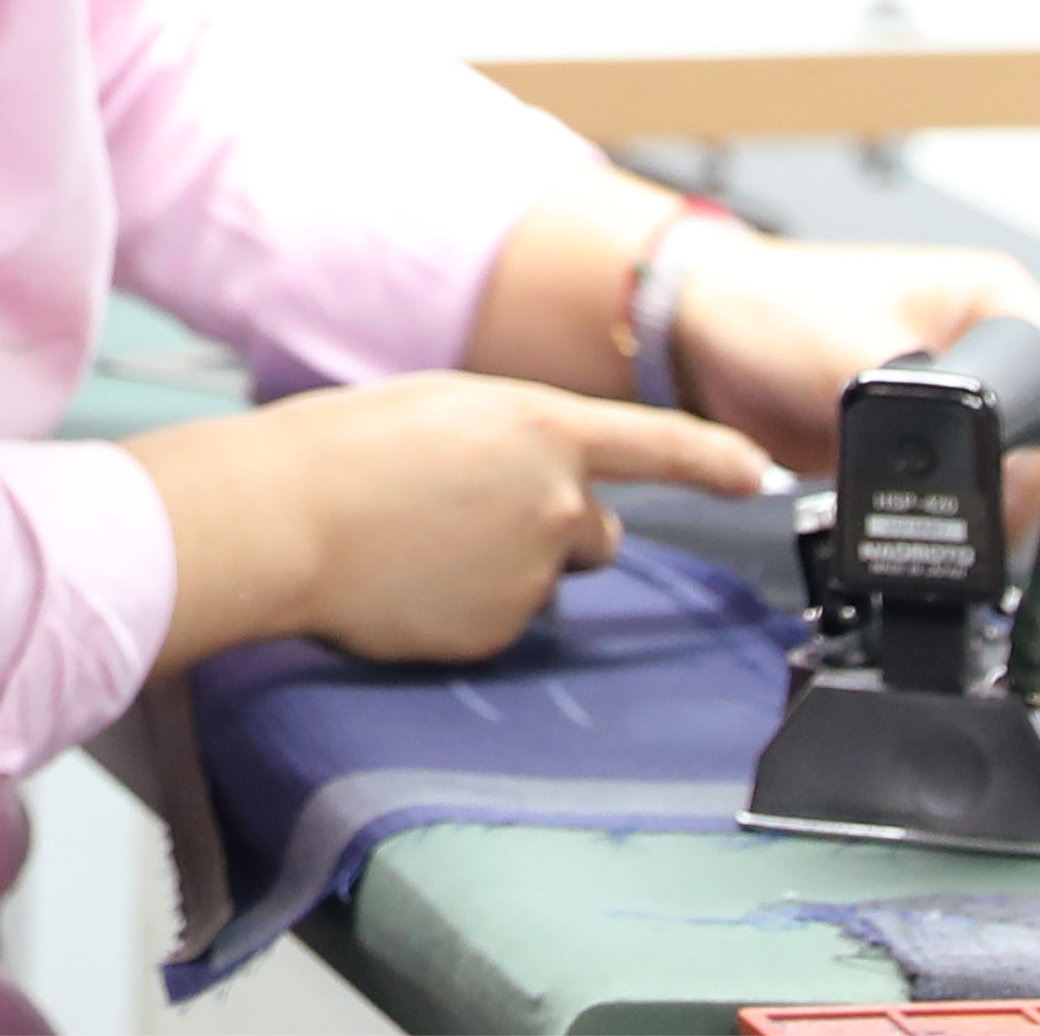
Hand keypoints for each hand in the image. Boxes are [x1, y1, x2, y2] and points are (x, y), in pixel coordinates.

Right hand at [135, 373, 774, 671]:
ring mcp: (531, 574)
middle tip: (463, 513)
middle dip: (552, 527)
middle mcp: (554, 503)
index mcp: (540, 429)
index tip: (757, 473)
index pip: (658, 445)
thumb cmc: (340, 449)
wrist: (283, 517)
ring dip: (501, 565)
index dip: (715, 460)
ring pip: (541, 576)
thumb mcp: (440, 409)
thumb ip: (510, 439)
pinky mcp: (497, 631)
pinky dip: (464, 604)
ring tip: (415, 541)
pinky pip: (500, 618)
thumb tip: (530, 477)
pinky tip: (409, 581)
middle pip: (595, 528)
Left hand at [667, 231, 1039, 525]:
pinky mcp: (930, 448)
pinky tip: (924, 527)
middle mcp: (989, 347)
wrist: (697, 344)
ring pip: (1019, 477)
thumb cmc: (766, 309)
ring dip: (988, 509)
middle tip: (983, 516)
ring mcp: (962, 400)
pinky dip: (955, 517)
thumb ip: (912, 405)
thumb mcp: (850, 352)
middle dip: (1022, 486)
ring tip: (945, 523)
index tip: (1026, 477)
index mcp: (994, 298)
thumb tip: (958, 463)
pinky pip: (969, 495)